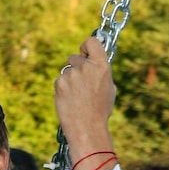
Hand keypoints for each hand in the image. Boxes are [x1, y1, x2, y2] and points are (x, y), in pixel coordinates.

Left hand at [55, 37, 115, 164]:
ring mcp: (72, 74)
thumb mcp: (109, 89)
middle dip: (75, 67)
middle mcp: (86, 67)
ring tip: (76, 97)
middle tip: (80, 84)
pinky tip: (69, 100)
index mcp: (102, 66)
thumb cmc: (100, 111)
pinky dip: (62, 89)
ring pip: (66, 71)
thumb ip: (101, 72)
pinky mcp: (60, 83)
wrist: (87, 127)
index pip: (92, 42)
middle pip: (75, 57)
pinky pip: (59, 81)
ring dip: (69, 80)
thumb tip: (94, 64)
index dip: (86, 46)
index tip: (84, 53)